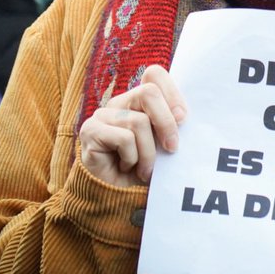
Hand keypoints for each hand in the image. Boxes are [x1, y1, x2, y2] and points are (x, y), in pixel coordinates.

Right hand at [78, 65, 186, 186]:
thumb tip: (184, 116)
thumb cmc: (145, 170)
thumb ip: (173, 125)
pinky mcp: (90, 131)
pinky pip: (124, 138)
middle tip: (172, 148)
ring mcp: (102, 115)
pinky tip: (126, 168)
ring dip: (148, 153)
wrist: (116, 199)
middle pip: (148, 92)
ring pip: (138, 121)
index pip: (154, 74)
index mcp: (139, 101)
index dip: (172, 92)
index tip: (184, 119)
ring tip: (145, 170)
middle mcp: (119, 103)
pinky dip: (132, 158)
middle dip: (166, 123)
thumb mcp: (164, 144)